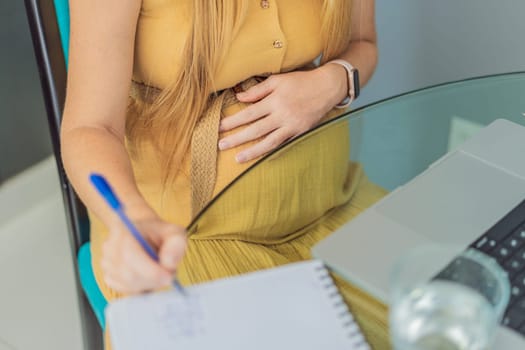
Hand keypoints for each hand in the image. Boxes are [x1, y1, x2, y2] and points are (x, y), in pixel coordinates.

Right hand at [100, 215, 186, 293]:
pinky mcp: (109, 277)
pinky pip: (126, 291)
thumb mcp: (174, 232)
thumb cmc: (158, 233)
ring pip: (128, 286)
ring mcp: (107, 264)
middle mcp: (111, 248)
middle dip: (153, 280)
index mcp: (124, 232)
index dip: (151, 271)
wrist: (143, 233)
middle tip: (168, 274)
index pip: (131, 257)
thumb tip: (169, 264)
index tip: (168, 276)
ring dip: (148, 284)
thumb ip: (176, 245)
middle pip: (129, 275)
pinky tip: (147, 277)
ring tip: (158, 271)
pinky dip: (141, 288)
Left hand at [218, 64, 346, 162]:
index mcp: (274, 100)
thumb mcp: (278, 80)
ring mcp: (291, 126)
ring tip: (237, 159)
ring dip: (252, 152)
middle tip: (220, 145)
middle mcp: (282, 115)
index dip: (232, 122)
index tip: (218, 127)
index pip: (248, 114)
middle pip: (255, 130)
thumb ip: (258, 90)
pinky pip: (282, 144)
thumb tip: (239, 97)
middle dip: (236, 139)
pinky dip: (270, 152)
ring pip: (268, 142)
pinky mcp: (299, 133)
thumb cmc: (300, 81)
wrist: (327, 87)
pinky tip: (259, 158)